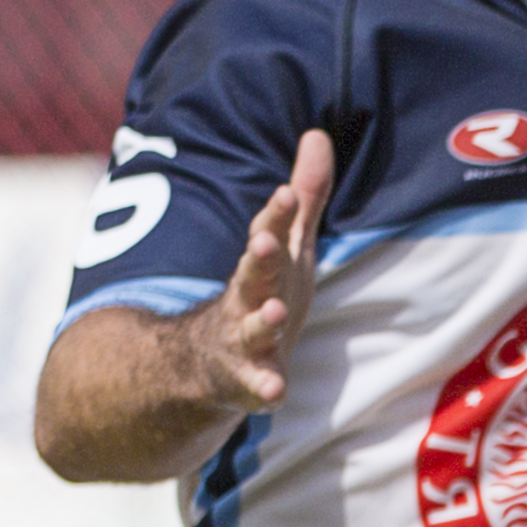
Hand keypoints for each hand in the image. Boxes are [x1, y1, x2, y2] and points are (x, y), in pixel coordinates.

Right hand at [187, 128, 331, 410]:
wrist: (207, 362)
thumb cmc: (262, 292)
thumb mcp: (289, 247)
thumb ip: (305, 198)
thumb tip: (318, 134)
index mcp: (262, 265)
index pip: (269, 233)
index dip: (277, 215)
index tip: (286, 192)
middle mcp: (247, 297)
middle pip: (252, 274)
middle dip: (260, 258)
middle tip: (265, 243)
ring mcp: (242, 338)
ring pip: (252, 328)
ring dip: (264, 320)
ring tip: (277, 314)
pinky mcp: (247, 379)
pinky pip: (255, 385)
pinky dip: (264, 387)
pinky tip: (276, 392)